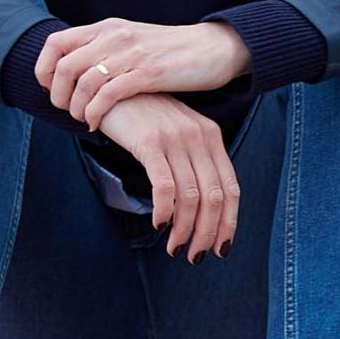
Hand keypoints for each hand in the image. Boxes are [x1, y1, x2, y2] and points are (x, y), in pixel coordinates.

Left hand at [37, 19, 248, 127]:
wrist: (212, 47)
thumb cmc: (168, 50)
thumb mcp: (130, 40)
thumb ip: (102, 49)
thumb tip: (71, 69)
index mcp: (106, 28)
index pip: (55, 43)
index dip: (44, 68)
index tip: (49, 88)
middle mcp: (114, 37)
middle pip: (64, 66)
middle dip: (57, 93)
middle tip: (64, 110)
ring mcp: (131, 54)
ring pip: (83, 82)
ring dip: (75, 107)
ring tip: (82, 118)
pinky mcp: (148, 74)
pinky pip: (108, 95)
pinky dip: (95, 112)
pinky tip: (97, 124)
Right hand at [95, 93, 238, 260]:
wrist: (108, 83)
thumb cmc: (139, 114)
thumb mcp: (173, 132)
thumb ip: (189, 160)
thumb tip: (195, 206)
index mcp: (211, 136)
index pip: (231, 189)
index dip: (228, 223)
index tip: (219, 247)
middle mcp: (198, 137)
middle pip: (214, 198)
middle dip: (207, 234)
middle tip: (194, 256)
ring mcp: (175, 139)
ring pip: (191, 197)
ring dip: (185, 230)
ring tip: (175, 248)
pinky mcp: (150, 142)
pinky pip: (165, 186)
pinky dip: (165, 211)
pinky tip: (159, 224)